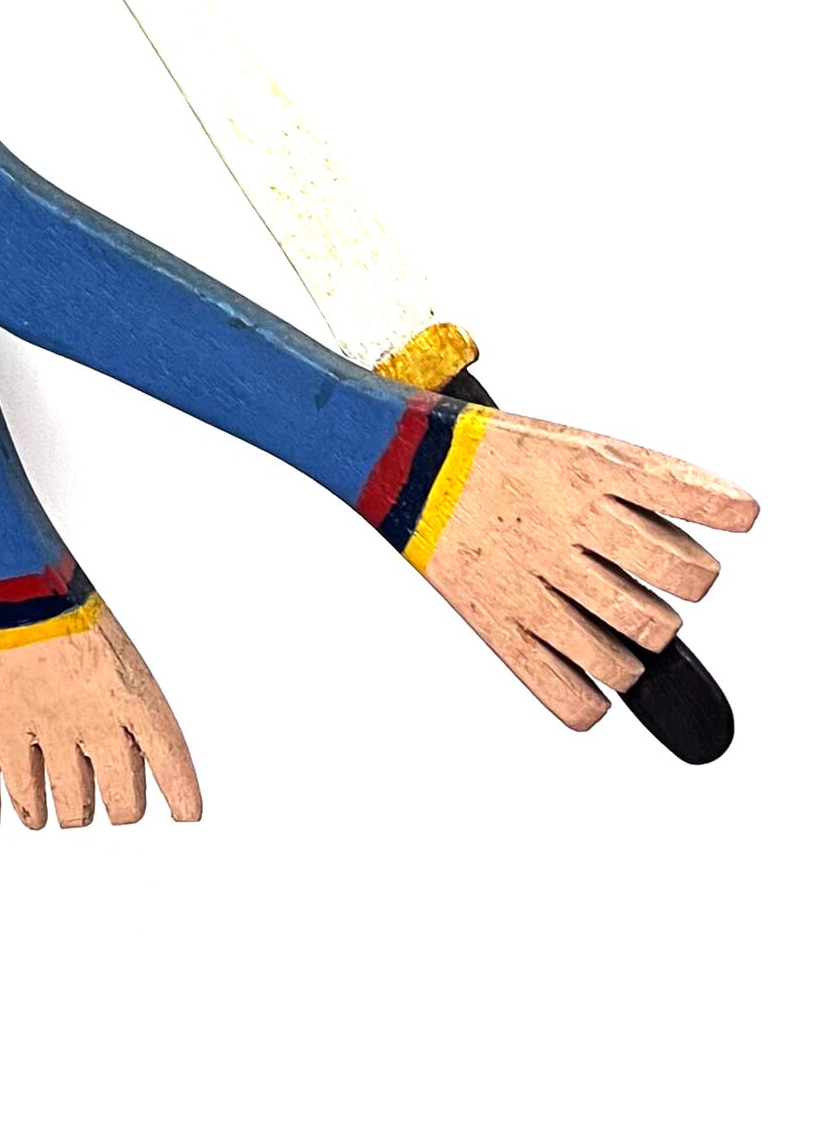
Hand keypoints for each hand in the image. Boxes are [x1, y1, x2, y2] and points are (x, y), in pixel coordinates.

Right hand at [0, 602, 201, 831]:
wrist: (5, 575)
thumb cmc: (62, 601)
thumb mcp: (120, 650)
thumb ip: (133, 704)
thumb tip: (144, 750)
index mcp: (126, 701)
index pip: (168, 761)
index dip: (181, 794)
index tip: (187, 814)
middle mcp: (82, 727)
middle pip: (113, 805)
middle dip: (114, 808)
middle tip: (109, 805)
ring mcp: (28, 733)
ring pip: (46, 810)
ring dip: (49, 814)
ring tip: (49, 812)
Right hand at [421, 412, 757, 728]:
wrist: (408, 466)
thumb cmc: (503, 459)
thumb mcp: (584, 445)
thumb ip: (657, 482)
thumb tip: (735, 514)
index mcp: (593, 475)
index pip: (698, 504)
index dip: (729, 514)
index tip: (735, 517)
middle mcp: (569, 531)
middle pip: (675, 593)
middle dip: (674, 596)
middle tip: (647, 584)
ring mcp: (534, 585)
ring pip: (629, 659)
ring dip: (634, 651)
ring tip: (613, 627)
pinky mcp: (502, 628)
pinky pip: (573, 699)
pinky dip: (593, 700)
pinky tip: (588, 672)